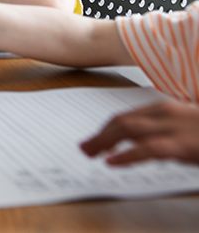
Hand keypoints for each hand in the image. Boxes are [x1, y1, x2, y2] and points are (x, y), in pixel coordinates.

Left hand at [81, 100, 198, 166]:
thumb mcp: (186, 128)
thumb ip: (164, 133)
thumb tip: (142, 145)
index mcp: (164, 109)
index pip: (127, 116)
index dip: (106, 129)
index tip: (96, 140)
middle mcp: (165, 113)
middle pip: (122, 121)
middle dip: (100, 135)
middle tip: (85, 148)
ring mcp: (174, 127)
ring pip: (128, 129)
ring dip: (103, 141)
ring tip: (89, 153)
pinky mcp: (184, 144)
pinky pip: (149, 148)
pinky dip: (127, 155)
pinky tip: (111, 161)